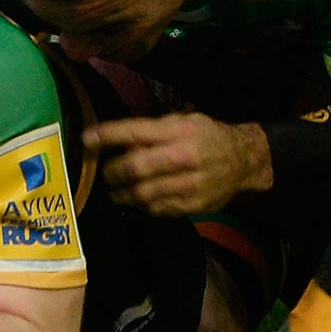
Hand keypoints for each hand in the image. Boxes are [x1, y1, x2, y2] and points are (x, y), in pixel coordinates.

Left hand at [85, 114, 270, 215]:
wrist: (243, 160)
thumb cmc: (207, 136)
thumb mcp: (182, 122)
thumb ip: (152, 132)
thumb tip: (120, 144)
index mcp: (179, 131)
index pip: (135, 132)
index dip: (107, 136)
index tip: (86, 139)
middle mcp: (184, 157)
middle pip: (135, 168)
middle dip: (112, 173)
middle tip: (104, 174)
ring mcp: (189, 184)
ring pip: (143, 194)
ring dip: (122, 194)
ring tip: (115, 191)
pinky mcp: (193, 205)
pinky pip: (157, 209)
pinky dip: (141, 205)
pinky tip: (137, 199)